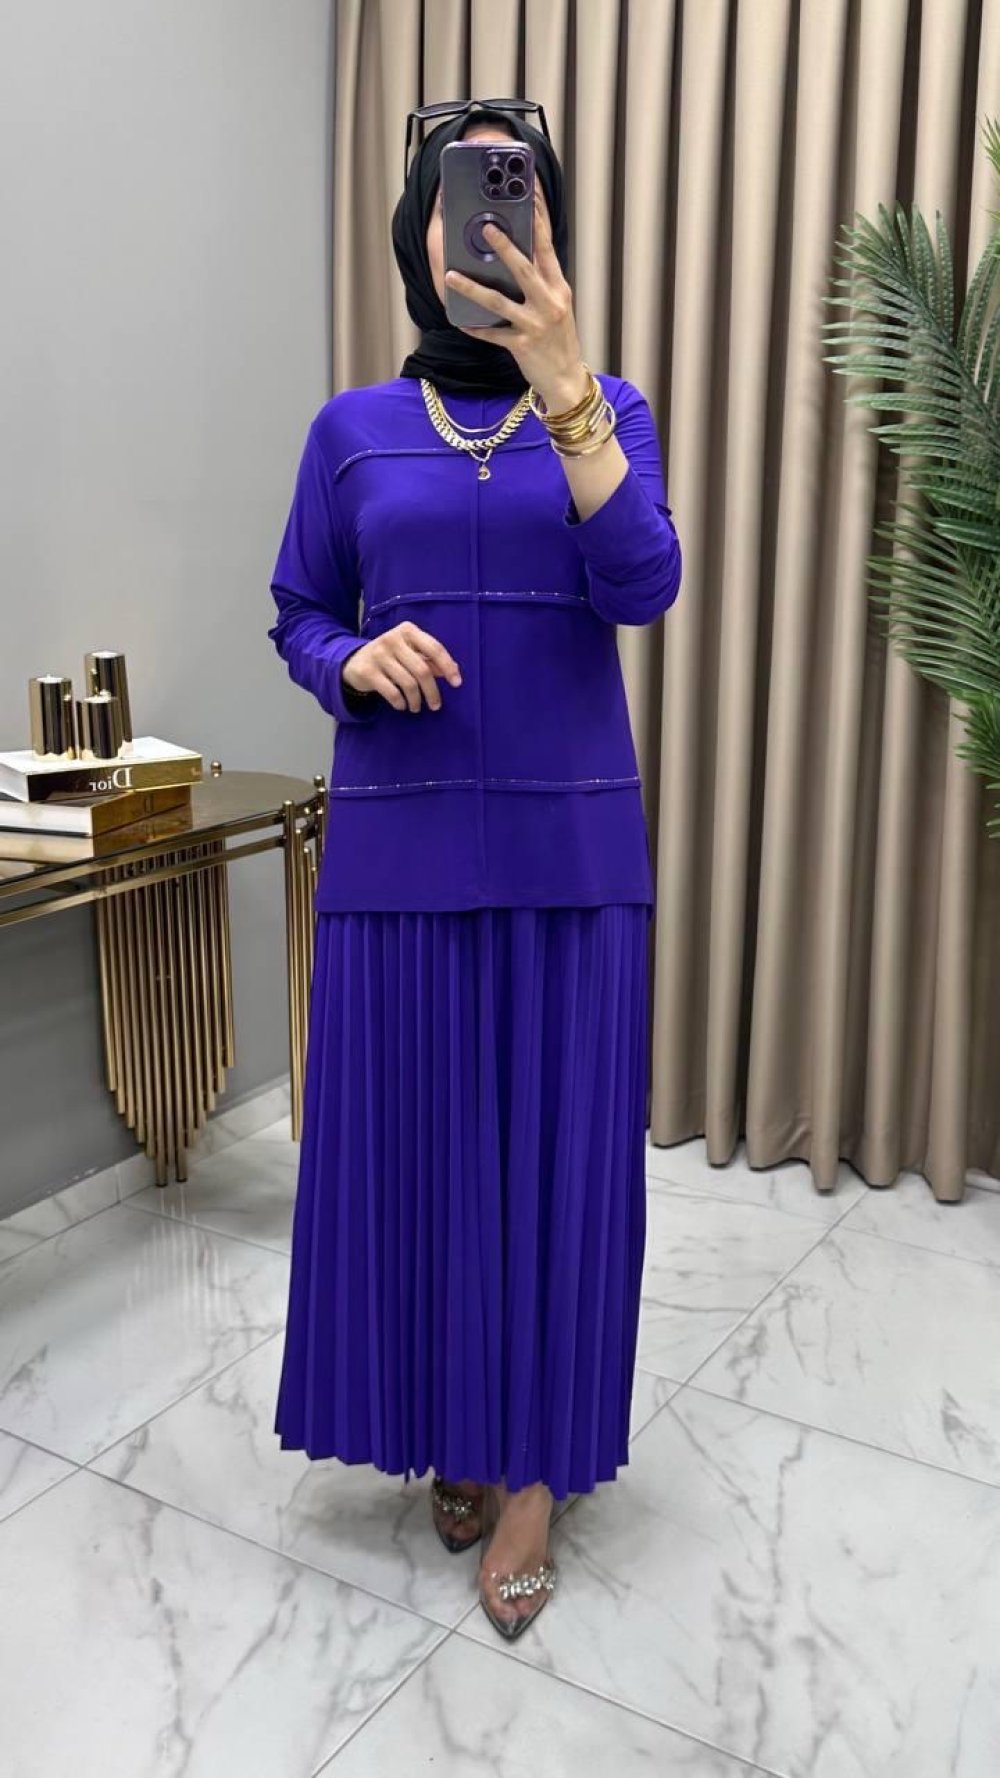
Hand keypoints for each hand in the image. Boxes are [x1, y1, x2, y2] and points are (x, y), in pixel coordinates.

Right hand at [341, 620, 462, 713]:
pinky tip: (402, 705)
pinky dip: (400, 702)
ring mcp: (378, 654)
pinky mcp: (367, 671)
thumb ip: (429, 659)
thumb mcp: (409, 652)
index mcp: (407, 631)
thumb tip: (454, 670)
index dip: (448, 666)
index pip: (434, 648)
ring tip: (416, 707)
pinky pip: (392, 692)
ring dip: (416, 700)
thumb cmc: (390, 656)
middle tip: (436, 705)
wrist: (354, 661)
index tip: (457, 683)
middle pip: (422, 670)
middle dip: (432, 691)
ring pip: (408, 683)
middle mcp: (393, 639)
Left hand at [444, 185, 589, 412]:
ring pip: (499, 302)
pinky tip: (460, 322)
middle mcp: (549, 304)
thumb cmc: (559, 341)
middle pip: (524, 269)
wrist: (566, 380)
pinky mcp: (521, 346)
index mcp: (559, 289)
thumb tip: (518, 257)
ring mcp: (535, 325)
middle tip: (486, 227)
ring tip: (452, 276)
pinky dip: (476, 329)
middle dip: (505, 247)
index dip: (538, 222)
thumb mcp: (558, 306)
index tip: (528, 198)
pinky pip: (492, 335)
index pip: (547, 249)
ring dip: (472, 288)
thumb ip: (542, 283)